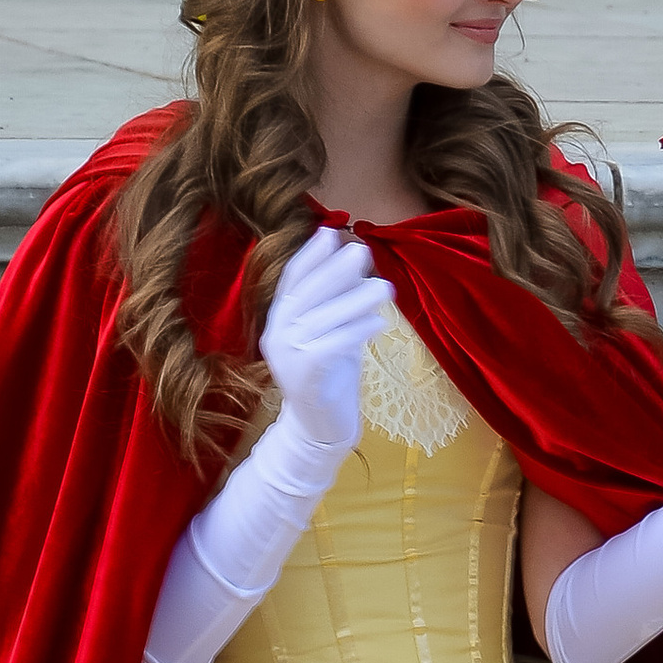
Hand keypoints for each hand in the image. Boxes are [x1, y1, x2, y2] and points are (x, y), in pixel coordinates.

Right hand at [258, 225, 394, 459]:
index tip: (331, 233)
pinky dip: (358, 330)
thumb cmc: (330, 378)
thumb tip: (355, 262)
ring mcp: (288, 356)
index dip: (310, 255)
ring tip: (386, 287)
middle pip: (306, 294)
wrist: (320, 429)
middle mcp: (277, 335)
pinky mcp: (306, 375)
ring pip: (324, 318)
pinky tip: (380, 322)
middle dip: (335, 270)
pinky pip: (334, 344)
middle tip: (363, 250)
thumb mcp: (332, 332)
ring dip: (357, 300)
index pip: (291, 280)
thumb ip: (336, 303)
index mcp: (278, 321)